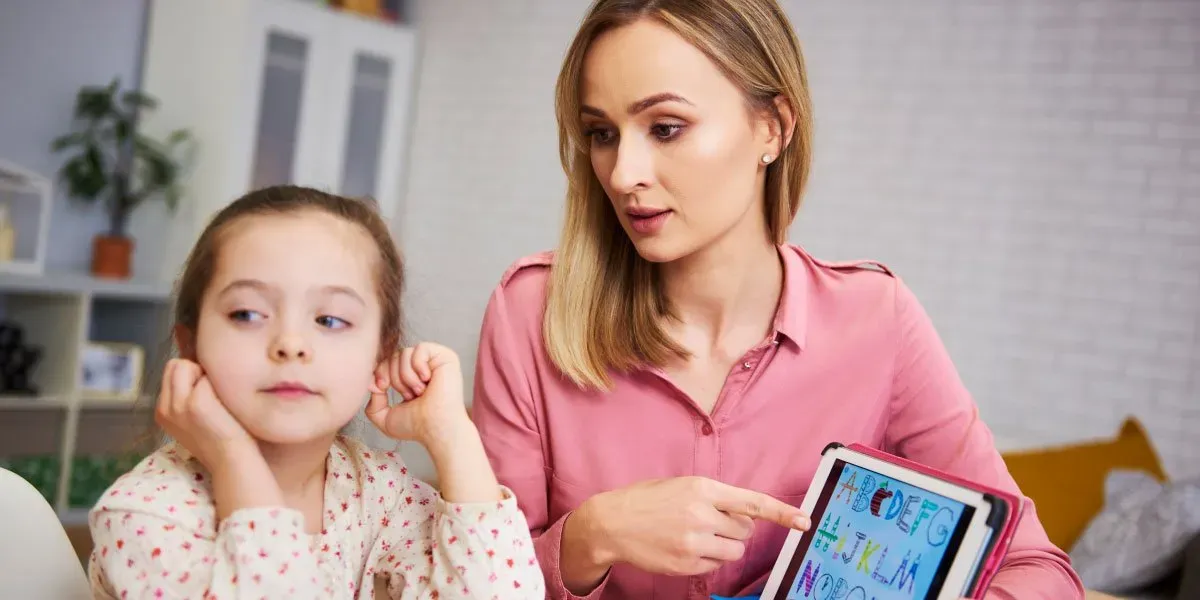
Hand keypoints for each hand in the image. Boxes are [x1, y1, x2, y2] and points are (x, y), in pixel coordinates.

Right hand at [154, 358, 256, 471]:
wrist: (232, 461)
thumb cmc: (221, 438)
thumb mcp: (192, 419)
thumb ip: (185, 398)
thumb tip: (197, 369)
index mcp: (162, 411)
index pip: (170, 372)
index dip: (191, 376)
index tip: (207, 395)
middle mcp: (165, 408)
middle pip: (174, 364)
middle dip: (195, 371)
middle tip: (213, 393)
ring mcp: (179, 405)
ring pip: (185, 365)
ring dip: (204, 375)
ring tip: (217, 397)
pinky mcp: (196, 403)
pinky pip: (208, 375)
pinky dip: (220, 384)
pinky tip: (226, 404)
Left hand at [366, 342, 470, 446]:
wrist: (435, 427)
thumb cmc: (416, 426)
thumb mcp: (384, 417)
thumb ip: (372, 402)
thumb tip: (373, 383)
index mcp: (409, 378)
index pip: (386, 361)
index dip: (379, 372)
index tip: (381, 388)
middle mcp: (422, 367)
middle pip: (393, 356)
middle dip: (394, 377)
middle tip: (409, 395)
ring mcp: (434, 361)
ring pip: (405, 352)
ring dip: (407, 376)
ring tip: (420, 391)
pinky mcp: (445, 356)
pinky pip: (421, 348)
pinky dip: (419, 366)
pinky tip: (427, 379)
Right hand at [567, 476, 809, 580]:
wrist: (610, 523)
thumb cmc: (646, 500)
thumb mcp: (680, 485)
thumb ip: (713, 496)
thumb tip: (744, 513)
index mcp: (702, 488)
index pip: (752, 502)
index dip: (781, 513)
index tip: (804, 521)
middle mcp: (701, 514)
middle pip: (745, 530)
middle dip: (736, 528)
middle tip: (712, 522)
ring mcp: (694, 542)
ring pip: (734, 550)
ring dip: (725, 545)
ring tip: (700, 536)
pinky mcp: (687, 563)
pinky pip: (715, 564)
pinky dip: (708, 558)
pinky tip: (685, 548)